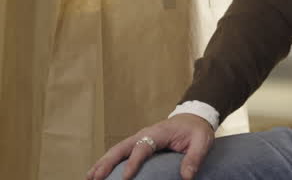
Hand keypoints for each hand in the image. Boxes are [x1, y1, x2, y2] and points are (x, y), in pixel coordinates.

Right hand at [87, 113, 214, 179]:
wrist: (193, 118)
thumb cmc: (196, 130)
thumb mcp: (202, 141)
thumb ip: (194, 157)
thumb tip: (187, 177)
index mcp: (158, 133)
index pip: (142, 147)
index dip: (133, 163)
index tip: (125, 178)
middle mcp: (143, 135)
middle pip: (120, 148)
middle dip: (107, 164)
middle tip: (95, 179)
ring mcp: (137, 139)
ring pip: (114, 151)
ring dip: (101, 164)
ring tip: (88, 179)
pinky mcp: (136, 145)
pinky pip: (118, 154)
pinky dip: (105, 163)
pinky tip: (95, 175)